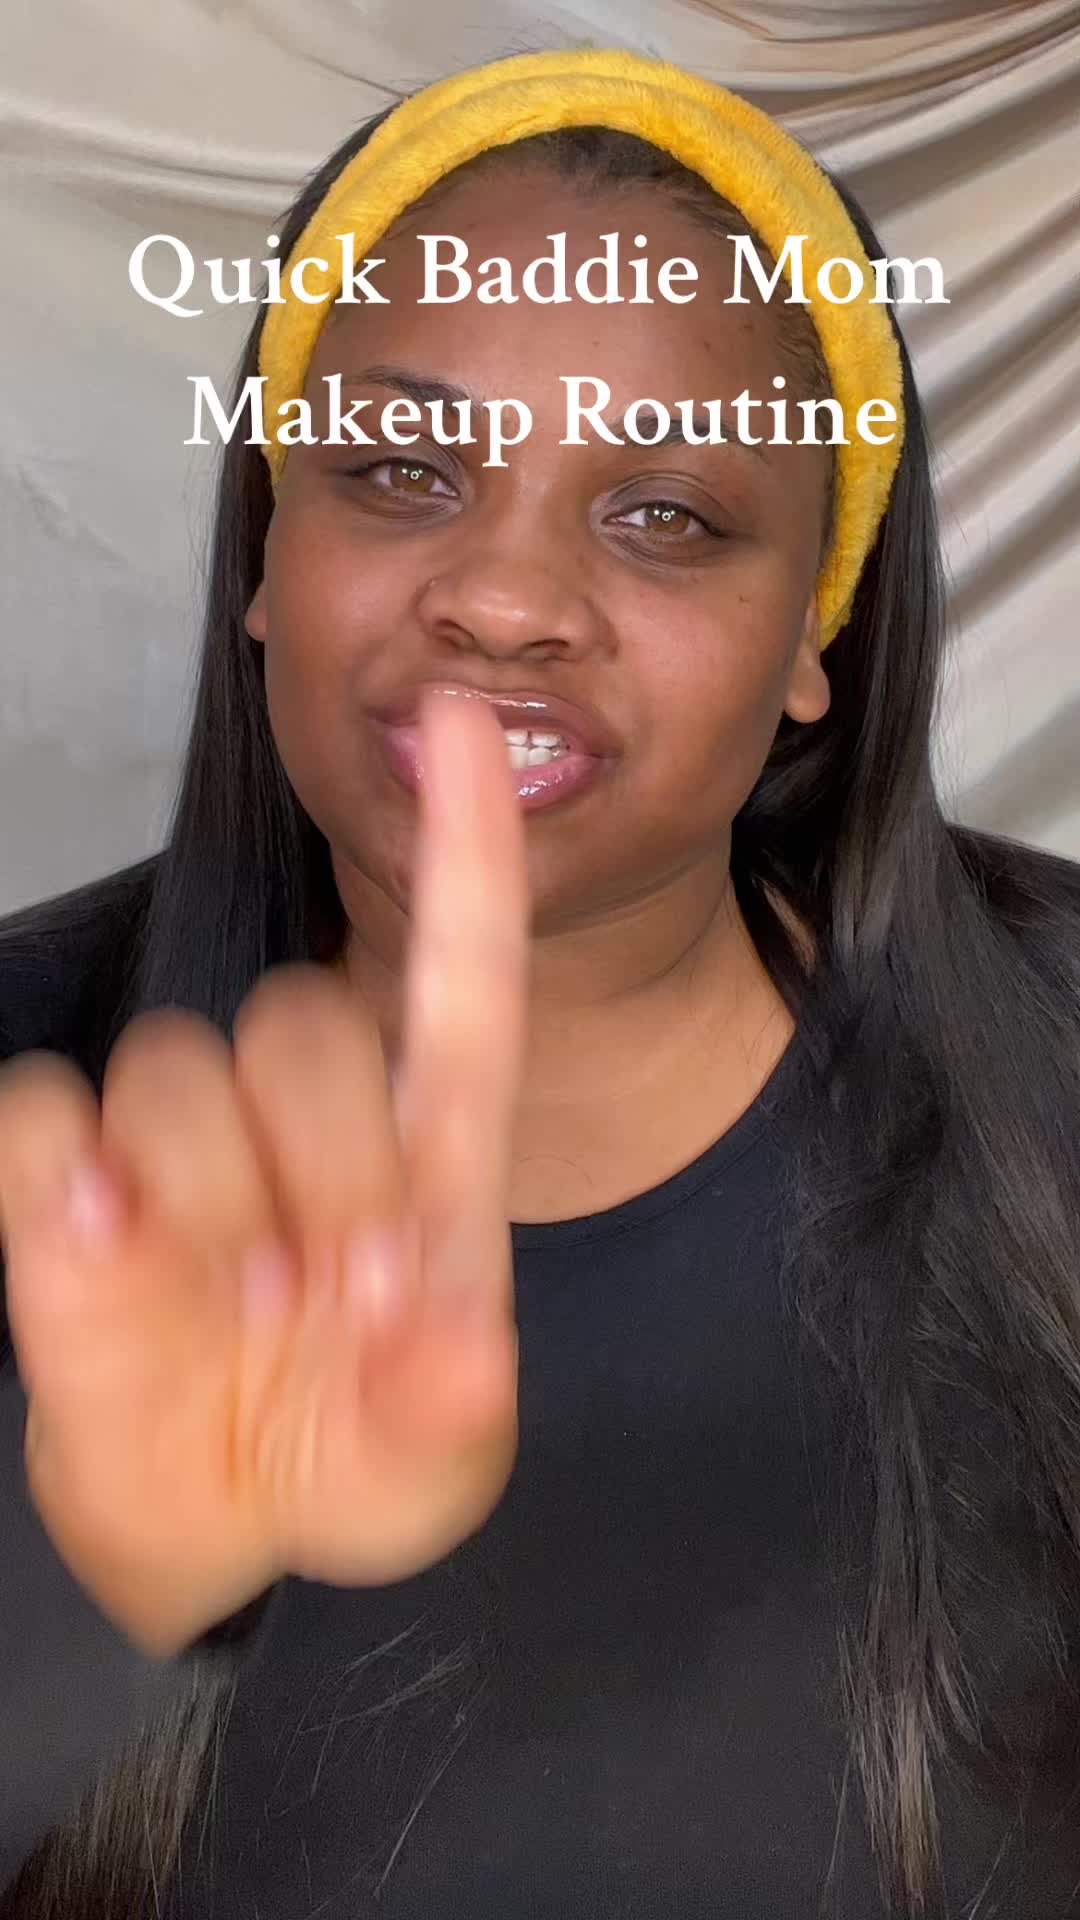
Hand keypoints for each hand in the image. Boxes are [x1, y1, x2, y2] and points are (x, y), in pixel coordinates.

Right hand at [0, 690, 528, 1656]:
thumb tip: (455, 1345)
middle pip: (304, 1021)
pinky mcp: (61, 1186)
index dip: (466, 849)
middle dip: (327, 1164)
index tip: (460, 724)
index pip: (459, 981)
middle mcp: (307, 1121)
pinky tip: (101, 1257)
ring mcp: (177, 1146)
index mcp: (430, 1159)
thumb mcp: (426, 1470)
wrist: (214, 1523)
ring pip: (172, 1068)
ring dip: (202, 1201)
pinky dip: (61, 1178)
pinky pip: (41, 1115)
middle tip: (330, 1292)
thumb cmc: (345, 1458)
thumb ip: (452, 1410)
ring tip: (225, 1312)